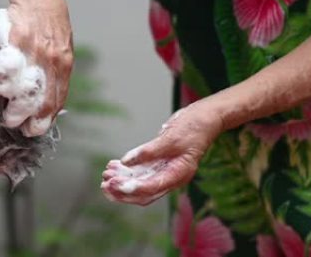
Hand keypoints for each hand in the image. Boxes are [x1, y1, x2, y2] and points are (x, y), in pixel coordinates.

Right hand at [6, 0, 72, 135]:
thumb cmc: (47, 16)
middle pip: (42, 100)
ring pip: (25, 90)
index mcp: (64, 62)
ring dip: (13, 106)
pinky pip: (8, 68)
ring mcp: (36, 50)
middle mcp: (53, 59)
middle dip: (29, 119)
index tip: (35, 129)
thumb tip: (49, 91)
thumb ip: (55, 67)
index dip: (45, 118)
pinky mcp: (18, 39)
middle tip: (16, 125)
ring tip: (4, 112)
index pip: (57, 99)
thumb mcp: (60, 43)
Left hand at [101, 102, 223, 204]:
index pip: (152, 188)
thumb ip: (149, 151)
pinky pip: (141, 173)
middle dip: (123, 190)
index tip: (114, 185)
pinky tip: (114, 166)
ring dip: (122, 181)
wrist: (206, 118)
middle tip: (105, 184)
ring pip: (140, 184)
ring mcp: (166, 171)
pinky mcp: (160, 163)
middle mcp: (171, 177)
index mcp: (178, 174)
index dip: (131, 189)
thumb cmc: (193, 126)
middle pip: (144, 193)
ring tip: (105, 174)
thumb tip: (126, 161)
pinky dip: (128, 172)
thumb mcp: (171, 138)